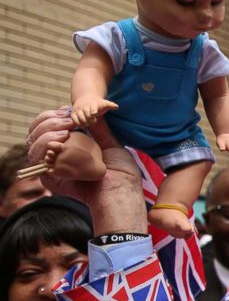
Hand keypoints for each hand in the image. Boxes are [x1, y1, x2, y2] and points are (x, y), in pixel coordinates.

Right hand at [27, 107, 146, 234]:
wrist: (120, 192)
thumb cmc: (122, 173)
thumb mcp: (111, 144)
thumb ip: (99, 127)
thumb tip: (94, 108)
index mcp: (73, 146)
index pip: (52, 126)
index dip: (55, 115)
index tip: (68, 110)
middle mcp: (60, 155)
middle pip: (38, 131)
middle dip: (49, 120)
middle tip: (67, 119)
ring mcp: (53, 166)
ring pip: (33, 142)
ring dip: (46, 130)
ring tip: (64, 129)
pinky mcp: (50, 178)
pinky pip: (37, 158)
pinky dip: (43, 145)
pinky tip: (59, 140)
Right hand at [71, 96, 117, 127]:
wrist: (86, 99)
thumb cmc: (97, 104)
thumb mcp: (104, 103)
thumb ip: (110, 105)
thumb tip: (117, 106)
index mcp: (93, 104)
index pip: (93, 108)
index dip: (93, 111)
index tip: (94, 113)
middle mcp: (84, 106)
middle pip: (86, 113)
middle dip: (90, 119)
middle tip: (94, 121)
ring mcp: (78, 110)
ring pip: (79, 117)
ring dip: (84, 122)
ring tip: (88, 124)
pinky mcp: (74, 113)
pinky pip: (74, 119)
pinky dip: (77, 123)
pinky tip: (83, 126)